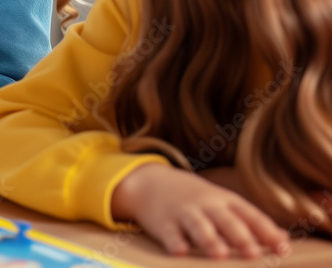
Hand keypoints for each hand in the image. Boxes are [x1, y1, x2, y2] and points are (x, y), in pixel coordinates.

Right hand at [112, 163, 290, 259]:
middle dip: (240, 236)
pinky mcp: (164, 223)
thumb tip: (285, 240)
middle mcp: (207, 206)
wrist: (151, 183)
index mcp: (226, 202)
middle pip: (226, 220)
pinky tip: (180, 251)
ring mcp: (184, 213)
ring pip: (199, 226)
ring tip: (219, 254)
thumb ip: (252, 222)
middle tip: (253, 253)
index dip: (266, 232)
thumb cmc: (197, 200)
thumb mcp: (224, 204)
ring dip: (209, 239)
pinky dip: (174, 242)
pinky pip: (170, 233)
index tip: (282, 248)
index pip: (250, 215)